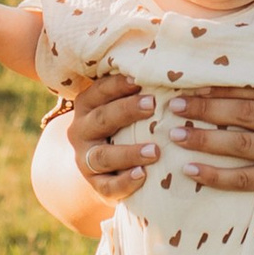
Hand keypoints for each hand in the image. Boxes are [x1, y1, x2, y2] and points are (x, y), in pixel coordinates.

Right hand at [66, 66, 155, 203]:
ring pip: (103, 156)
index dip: (118, 85)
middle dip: (127, 111)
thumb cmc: (122, 126)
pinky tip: (143, 176)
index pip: (99, 91)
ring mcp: (85, 159)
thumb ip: (138, 91)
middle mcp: (81, 131)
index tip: (140, 79)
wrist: (103, 168)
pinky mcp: (96, 184)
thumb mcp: (121, 106)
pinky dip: (124, 182)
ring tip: (155, 151)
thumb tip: (172, 68)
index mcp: (87, 106)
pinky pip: (108, 186)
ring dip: (129, 153)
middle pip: (102, 119)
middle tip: (153, 105)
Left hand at [173, 84, 253, 204]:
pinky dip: (214, 175)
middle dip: (205, 108)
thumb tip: (236, 74)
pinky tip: (190, 170)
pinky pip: (242, 179)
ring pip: (239, 144)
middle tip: (175, 106)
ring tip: (175, 134)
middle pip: (244, 113)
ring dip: (203, 139)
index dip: (222, 87)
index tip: (192, 84)